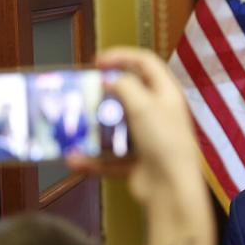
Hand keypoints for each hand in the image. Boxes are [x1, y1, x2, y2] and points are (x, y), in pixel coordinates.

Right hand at [66, 48, 200, 201]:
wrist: (171, 188)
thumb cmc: (163, 140)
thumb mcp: (143, 104)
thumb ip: (124, 86)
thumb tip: (110, 80)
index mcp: (166, 94)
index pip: (146, 63)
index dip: (122, 56)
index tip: (97, 62)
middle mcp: (159, 115)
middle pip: (129, 96)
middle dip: (104, 94)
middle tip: (83, 92)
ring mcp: (149, 140)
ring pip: (117, 129)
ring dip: (95, 128)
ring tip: (73, 124)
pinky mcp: (138, 164)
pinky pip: (111, 159)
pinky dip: (94, 160)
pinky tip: (75, 159)